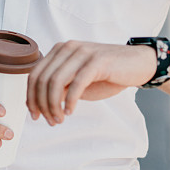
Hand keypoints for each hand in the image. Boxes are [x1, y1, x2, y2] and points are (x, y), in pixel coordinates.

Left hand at [26, 41, 154, 125]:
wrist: (138, 65)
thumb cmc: (107, 75)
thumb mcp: (78, 82)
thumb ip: (60, 88)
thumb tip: (39, 104)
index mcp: (60, 50)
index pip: (35, 74)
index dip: (31, 97)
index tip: (34, 115)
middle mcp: (67, 47)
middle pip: (42, 79)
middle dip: (41, 104)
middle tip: (49, 121)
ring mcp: (82, 52)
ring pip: (55, 81)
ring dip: (53, 105)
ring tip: (59, 120)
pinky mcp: (97, 61)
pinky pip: (76, 83)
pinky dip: (69, 101)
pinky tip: (70, 112)